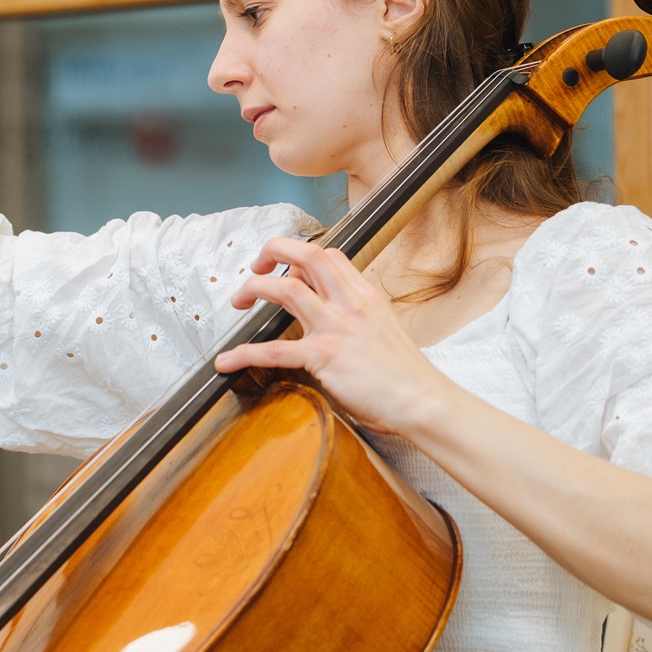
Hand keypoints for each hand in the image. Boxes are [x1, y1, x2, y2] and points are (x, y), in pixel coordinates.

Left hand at [211, 237, 460, 437]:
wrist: (424, 401)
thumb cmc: (407, 375)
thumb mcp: (385, 331)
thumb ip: (358, 320)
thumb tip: (334, 321)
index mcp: (366, 297)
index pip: (330, 256)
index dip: (302, 256)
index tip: (288, 269)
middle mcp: (350, 304)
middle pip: (307, 256)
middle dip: (273, 251)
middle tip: (256, 266)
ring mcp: (336, 328)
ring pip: (285, 289)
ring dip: (253, 289)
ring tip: (238, 302)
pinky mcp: (324, 357)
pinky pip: (274, 350)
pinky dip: (244, 353)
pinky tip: (227, 361)